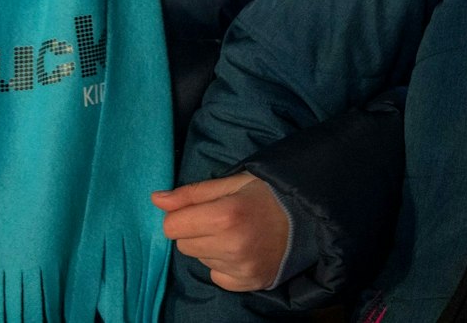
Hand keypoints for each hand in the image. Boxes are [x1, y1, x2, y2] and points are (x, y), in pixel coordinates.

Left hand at [153, 172, 290, 291]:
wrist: (309, 219)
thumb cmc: (269, 194)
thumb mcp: (233, 182)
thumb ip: (192, 193)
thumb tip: (156, 199)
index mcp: (225, 215)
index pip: (172, 226)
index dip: (182, 216)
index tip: (200, 209)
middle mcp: (232, 245)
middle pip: (183, 245)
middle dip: (196, 232)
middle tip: (222, 221)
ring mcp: (240, 268)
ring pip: (200, 260)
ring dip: (211, 247)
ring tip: (237, 234)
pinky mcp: (247, 283)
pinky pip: (216, 275)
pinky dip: (223, 264)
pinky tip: (243, 250)